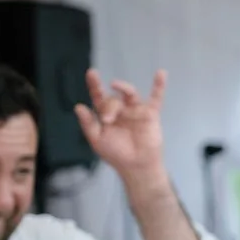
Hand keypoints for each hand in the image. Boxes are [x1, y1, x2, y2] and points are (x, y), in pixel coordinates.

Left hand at [74, 69, 168, 185]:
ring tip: (115, 85)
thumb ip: (88, 123)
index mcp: (106, 114)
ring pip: (130, 94)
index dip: (95, 85)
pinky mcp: (150, 114)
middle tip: (107, 120)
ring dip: (123, 89)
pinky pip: (156, 98)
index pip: (99, 96)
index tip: (92, 73)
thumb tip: (78, 106)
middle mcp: (121, 110)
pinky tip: (161, 73)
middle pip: (113, 99)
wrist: (136, 166)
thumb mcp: (96, 139)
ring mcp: (136, 111)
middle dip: (108, 106)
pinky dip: (159, 86)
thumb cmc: (116, 154)